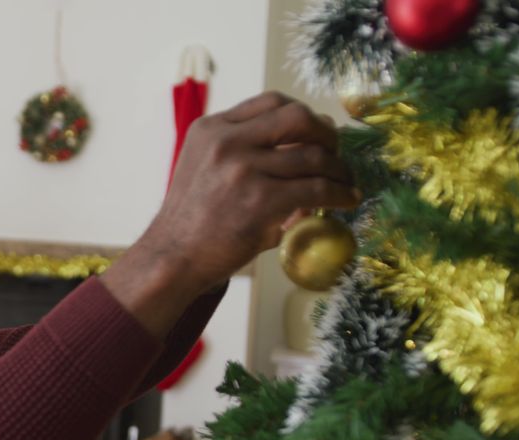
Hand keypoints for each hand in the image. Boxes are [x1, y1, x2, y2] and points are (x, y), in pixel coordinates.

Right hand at [149, 91, 357, 289]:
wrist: (172, 258)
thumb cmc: (191, 221)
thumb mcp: (206, 169)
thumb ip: (245, 154)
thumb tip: (307, 149)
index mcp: (211, 129)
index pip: (270, 103)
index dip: (302, 114)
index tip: (315, 132)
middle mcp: (227, 141)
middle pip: (297, 116)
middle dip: (325, 133)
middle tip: (335, 151)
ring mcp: (244, 169)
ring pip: (313, 156)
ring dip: (338, 170)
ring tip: (345, 183)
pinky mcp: (261, 200)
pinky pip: (316, 189)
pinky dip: (339, 194)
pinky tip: (346, 200)